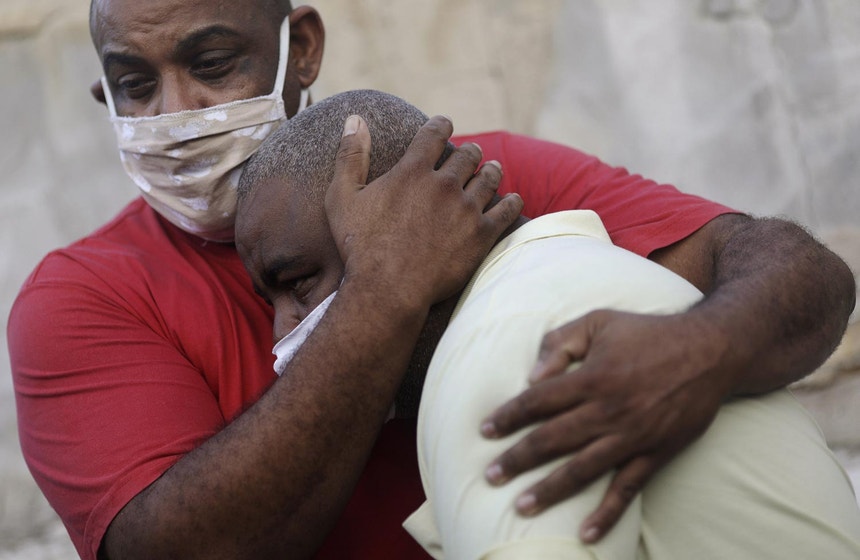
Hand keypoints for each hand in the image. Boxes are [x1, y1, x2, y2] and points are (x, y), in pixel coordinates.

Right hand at [326, 114, 522, 307]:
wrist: (388, 290)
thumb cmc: (360, 246)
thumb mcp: (341, 197)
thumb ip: (350, 155)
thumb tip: (353, 119)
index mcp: (413, 171)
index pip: (434, 134)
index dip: (441, 125)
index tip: (445, 124)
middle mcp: (445, 184)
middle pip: (468, 155)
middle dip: (470, 152)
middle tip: (472, 154)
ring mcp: (467, 209)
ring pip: (489, 178)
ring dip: (491, 170)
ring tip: (492, 170)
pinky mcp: (482, 234)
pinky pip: (506, 210)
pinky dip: (512, 202)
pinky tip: (513, 199)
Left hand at [480, 309, 735, 542]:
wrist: (711, 351)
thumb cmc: (648, 332)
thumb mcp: (599, 321)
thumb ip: (561, 342)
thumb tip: (532, 376)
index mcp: (592, 377)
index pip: (537, 401)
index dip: (508, 417)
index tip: (485, 430)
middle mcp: (609, 410)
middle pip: (552, 440)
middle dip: (516, 460)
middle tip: (490, 476)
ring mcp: (633, 436)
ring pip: (582, 470)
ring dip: (549, 491)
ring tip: (521, 506)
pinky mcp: (656, 453)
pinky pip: (627, 489)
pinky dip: (607, 514)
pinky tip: (585, 533)